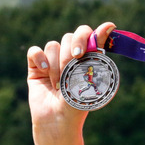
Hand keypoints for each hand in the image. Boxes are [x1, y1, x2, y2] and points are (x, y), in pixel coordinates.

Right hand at [25, 22, 116, 138]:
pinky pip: (35, 51)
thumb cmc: (78, 102)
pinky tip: (44, 72)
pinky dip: (40, 59)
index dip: (88, 35)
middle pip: (70, 36)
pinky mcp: (35, 66)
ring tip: (59, 85)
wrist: (59, 120)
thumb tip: (110, 24)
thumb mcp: (91, 76)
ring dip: (57, 65)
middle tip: (72, 67)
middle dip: (72, 52)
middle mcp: (69, 56)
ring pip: (53, 45)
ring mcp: (52, 60)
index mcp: (86, 57)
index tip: (91, 42)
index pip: (87, 34)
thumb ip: (97, 50)